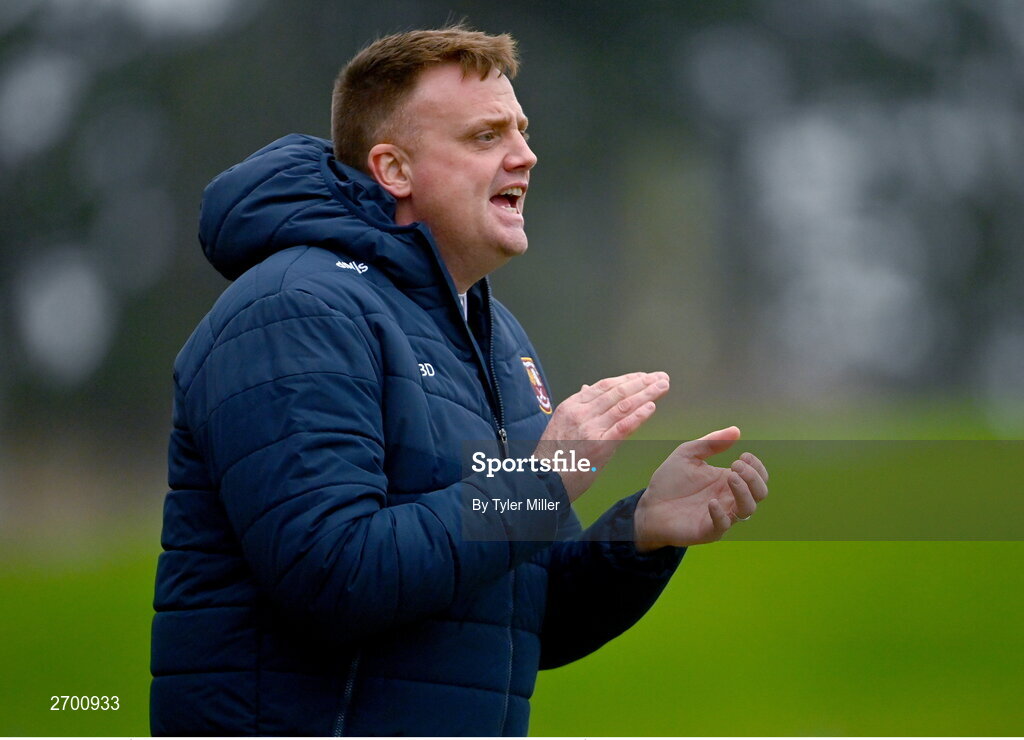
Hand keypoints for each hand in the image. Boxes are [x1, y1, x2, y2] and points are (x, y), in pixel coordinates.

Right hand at [535, 371, 669, 500]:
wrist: (545, 479)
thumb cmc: (553, 455)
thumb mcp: (560, 423)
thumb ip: (577, 406)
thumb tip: (587, 388)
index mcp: (571, 406)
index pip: (604, 386)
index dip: (626, 379)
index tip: (642, 376)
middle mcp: (581, 413)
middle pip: (617, 392)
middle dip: (642, 382)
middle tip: (660, 377)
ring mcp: (591, 428)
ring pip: (623, 405)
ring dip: (646, 394)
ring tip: (662, 387)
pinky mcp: (600, 445)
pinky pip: (623, 426)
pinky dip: (639, 415)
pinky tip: (652, 406)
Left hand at [633, 426, 768, 550]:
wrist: (649, 506)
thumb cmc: (669, 482)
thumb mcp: (687, 454)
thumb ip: (710, 443)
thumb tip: (736, 430)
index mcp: (727, 480)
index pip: (758, 476)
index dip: (757, 466)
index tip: (743, 456)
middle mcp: (729, 498)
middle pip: (760, 492)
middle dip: (754, 477)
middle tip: (735, 466)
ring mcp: (721, 515)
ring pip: (748, 509)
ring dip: (744, 492)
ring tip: (730, 477)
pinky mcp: (708, 530)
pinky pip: (723, 525)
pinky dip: (721, 514)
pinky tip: (710, 502)